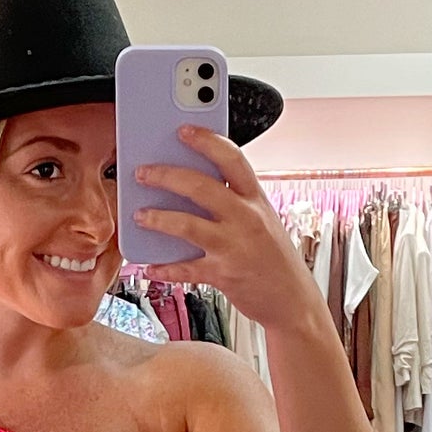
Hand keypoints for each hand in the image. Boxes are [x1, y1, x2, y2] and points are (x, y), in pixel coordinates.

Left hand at [133, 127, 331, 334]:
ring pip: (187, 225)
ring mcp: (234, 246)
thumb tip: (191, 186)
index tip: (183, 130)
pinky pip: (185, 268)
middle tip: (143, 172)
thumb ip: (234, 203)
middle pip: (201, 186)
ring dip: (158, 218)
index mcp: (256, 199)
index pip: (232, 158)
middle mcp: (247, 218)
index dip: (206, 141)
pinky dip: (164, 268)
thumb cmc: (274, 258)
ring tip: (139, 215)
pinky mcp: (224, 274)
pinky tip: (149, 266)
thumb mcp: (263, 221)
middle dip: (166, 176)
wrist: (293, 300)